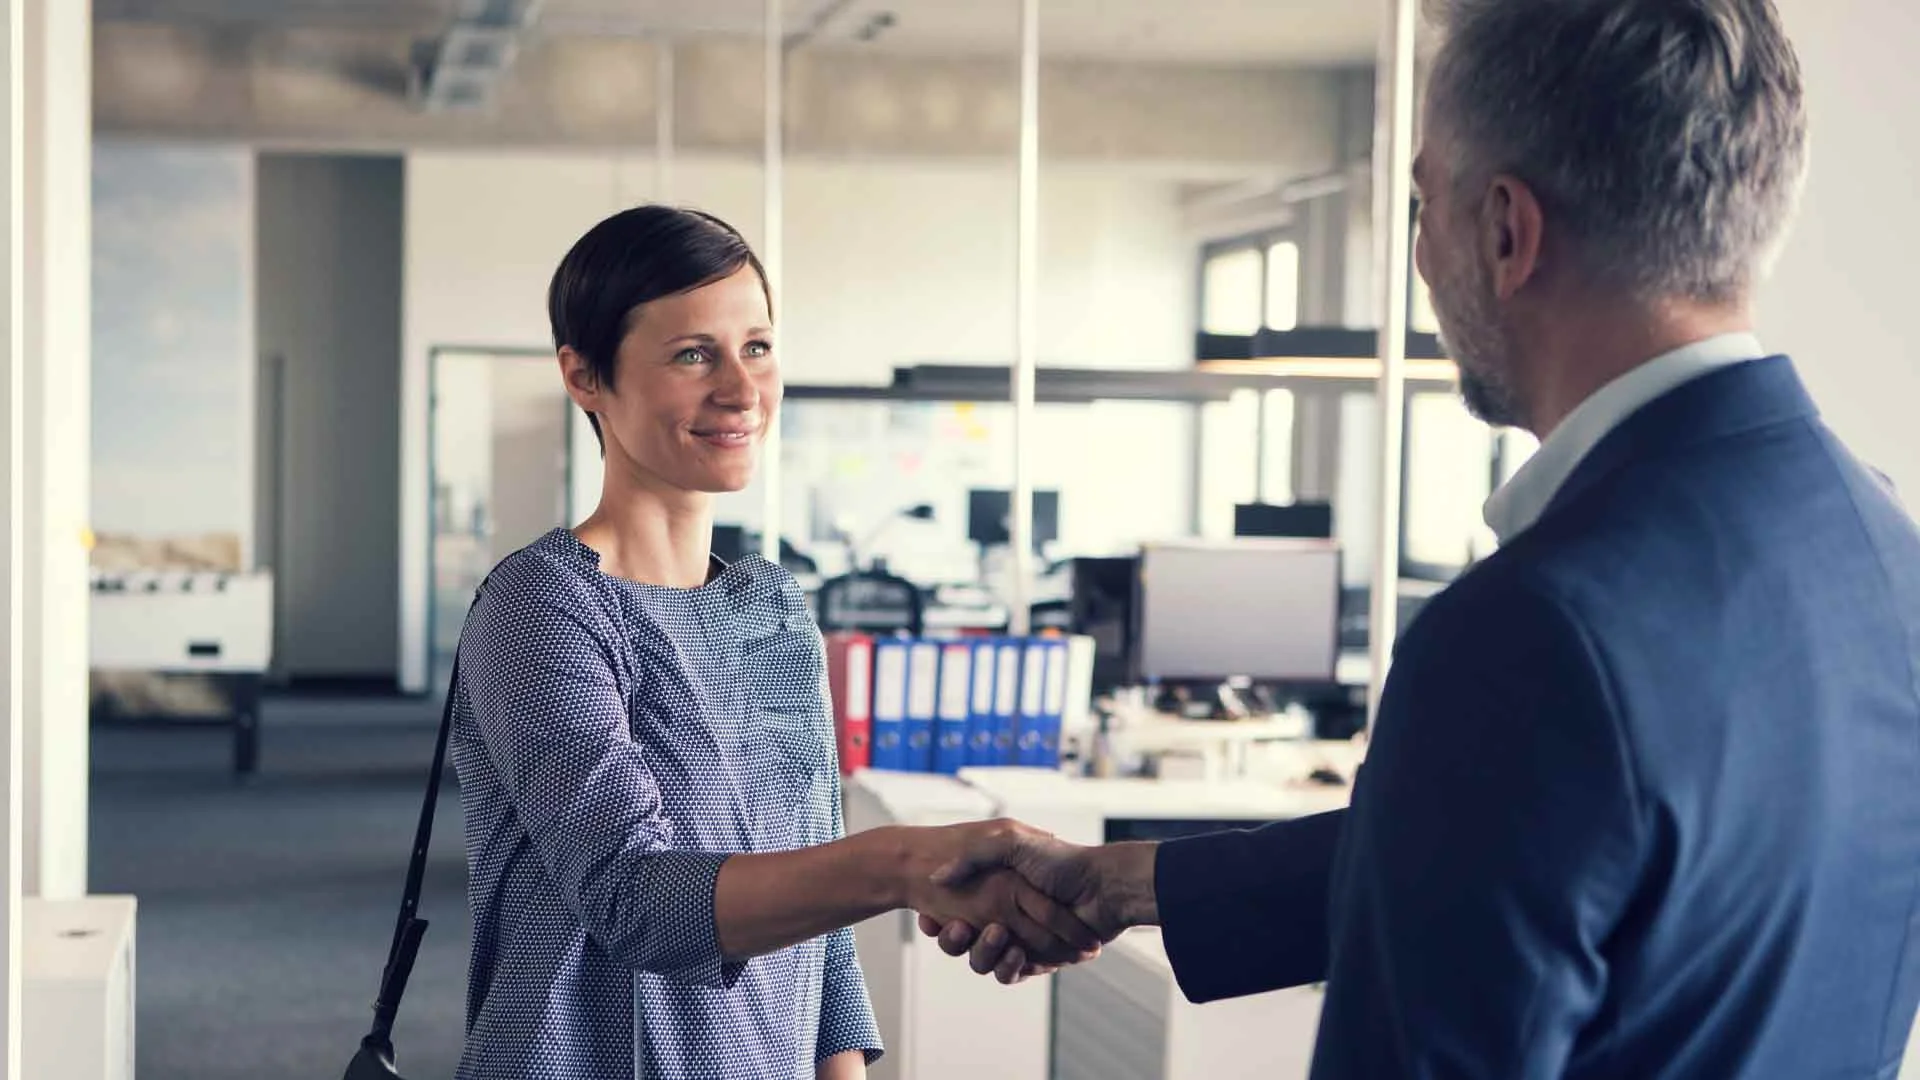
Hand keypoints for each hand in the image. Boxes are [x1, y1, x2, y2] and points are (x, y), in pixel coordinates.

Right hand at [917, 820, 1159, 980]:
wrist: (1103, 886)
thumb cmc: (1060, 861)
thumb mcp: (1011, 840)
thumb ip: (973, 855)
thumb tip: (938, 877)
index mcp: (993, 891)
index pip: (953, 910)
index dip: (937, 920)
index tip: (927, 917)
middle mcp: (1003, 916)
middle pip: (962, 941)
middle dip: (954, 939)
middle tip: (959, 927)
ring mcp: (1020, 940)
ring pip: (983, 961)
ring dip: (983, 953)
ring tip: (997, 935)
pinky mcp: (1038, 961)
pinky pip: (1011, 974)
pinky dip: (1010, 966)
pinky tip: (1016, 952)